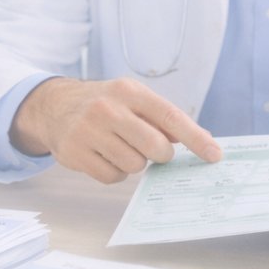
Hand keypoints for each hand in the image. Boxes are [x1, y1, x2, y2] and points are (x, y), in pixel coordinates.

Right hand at [8, 77, 222, 183]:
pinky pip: (113, 177)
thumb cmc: (105, 104)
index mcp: (129, 91)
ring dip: (134, 163)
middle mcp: (108, 108)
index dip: (195, 138)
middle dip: (160, 155)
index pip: (170, 116)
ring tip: (120, 147)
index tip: (214, 155)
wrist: (54, 106)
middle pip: (155, 147)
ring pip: (134, 166)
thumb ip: (161, 117)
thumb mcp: (131, 98)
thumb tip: (199, 140)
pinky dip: (115, 172)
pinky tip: (104, 156)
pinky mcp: (75, 153)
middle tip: (152, 149)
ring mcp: (88, 131)